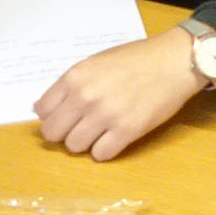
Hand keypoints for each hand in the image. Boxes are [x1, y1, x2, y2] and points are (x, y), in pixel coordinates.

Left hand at [33, 27, 207, 160]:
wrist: (173, 62)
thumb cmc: (136, 59)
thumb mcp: (95, 63)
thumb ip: (71, 84)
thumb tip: (42, 109)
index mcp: (75, 77)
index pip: (42, 110)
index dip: (53, 116)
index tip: (66, 116)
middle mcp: (85, 96)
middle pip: (53, 133)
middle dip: (64, 133)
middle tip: (81, 127)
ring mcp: (106, 115)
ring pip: (75, 147)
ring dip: (85, 142)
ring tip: (101, 131)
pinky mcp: (127, 131)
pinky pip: (100, 155)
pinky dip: (105, 150)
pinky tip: (115, 137)